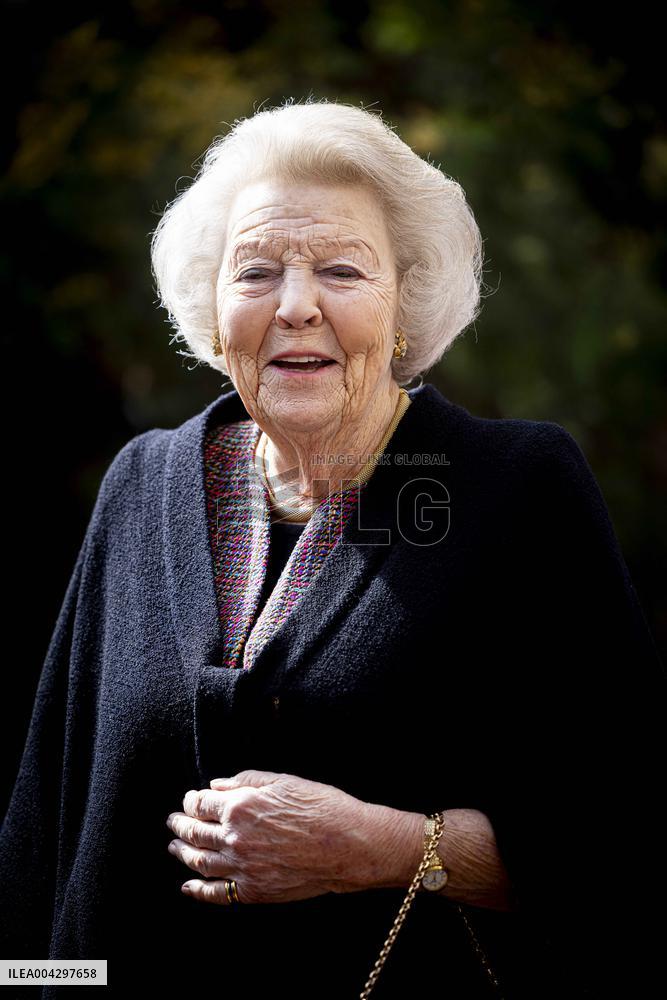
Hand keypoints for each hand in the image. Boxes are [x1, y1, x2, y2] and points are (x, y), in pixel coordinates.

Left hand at [165, 769, 405, 905]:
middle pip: (195, 832)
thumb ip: (246, 781)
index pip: (201, 803)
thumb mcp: (284, 781)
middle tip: (173, 821)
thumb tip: (216, 785)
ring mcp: (242, 867)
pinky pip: (217, 893)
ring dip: (182, 853)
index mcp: (240, 806)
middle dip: (180, 825)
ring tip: (174, 847)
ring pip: (199, 862)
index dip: (191, 801)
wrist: (348, 845)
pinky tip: (188, 886)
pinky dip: (198, 890)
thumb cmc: (321, 806)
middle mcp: (234, 837)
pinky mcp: (253, 891)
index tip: (189, 799)